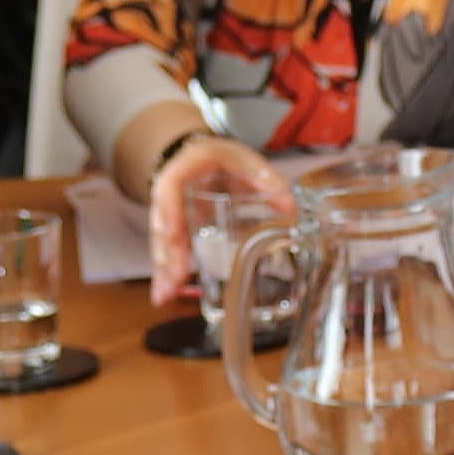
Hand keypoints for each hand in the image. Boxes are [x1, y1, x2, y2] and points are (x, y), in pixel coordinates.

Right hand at [148, 135, 294, 304]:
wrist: (206, 158)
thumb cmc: (225, 159)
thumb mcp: (246, 160)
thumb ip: (267, 179)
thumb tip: (291, 208)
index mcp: (188, 166)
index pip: (170, 185)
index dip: (169, 210)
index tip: (173, 235)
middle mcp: (172, 191)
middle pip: (163, 222)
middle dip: (168, 253)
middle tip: (174, 280)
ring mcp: (171, 213)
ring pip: (162, 242)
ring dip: (164, 270)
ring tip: (165, 296)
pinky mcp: (175, 231)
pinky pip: (169, 252)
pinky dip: (168, 274)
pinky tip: (166, 296)